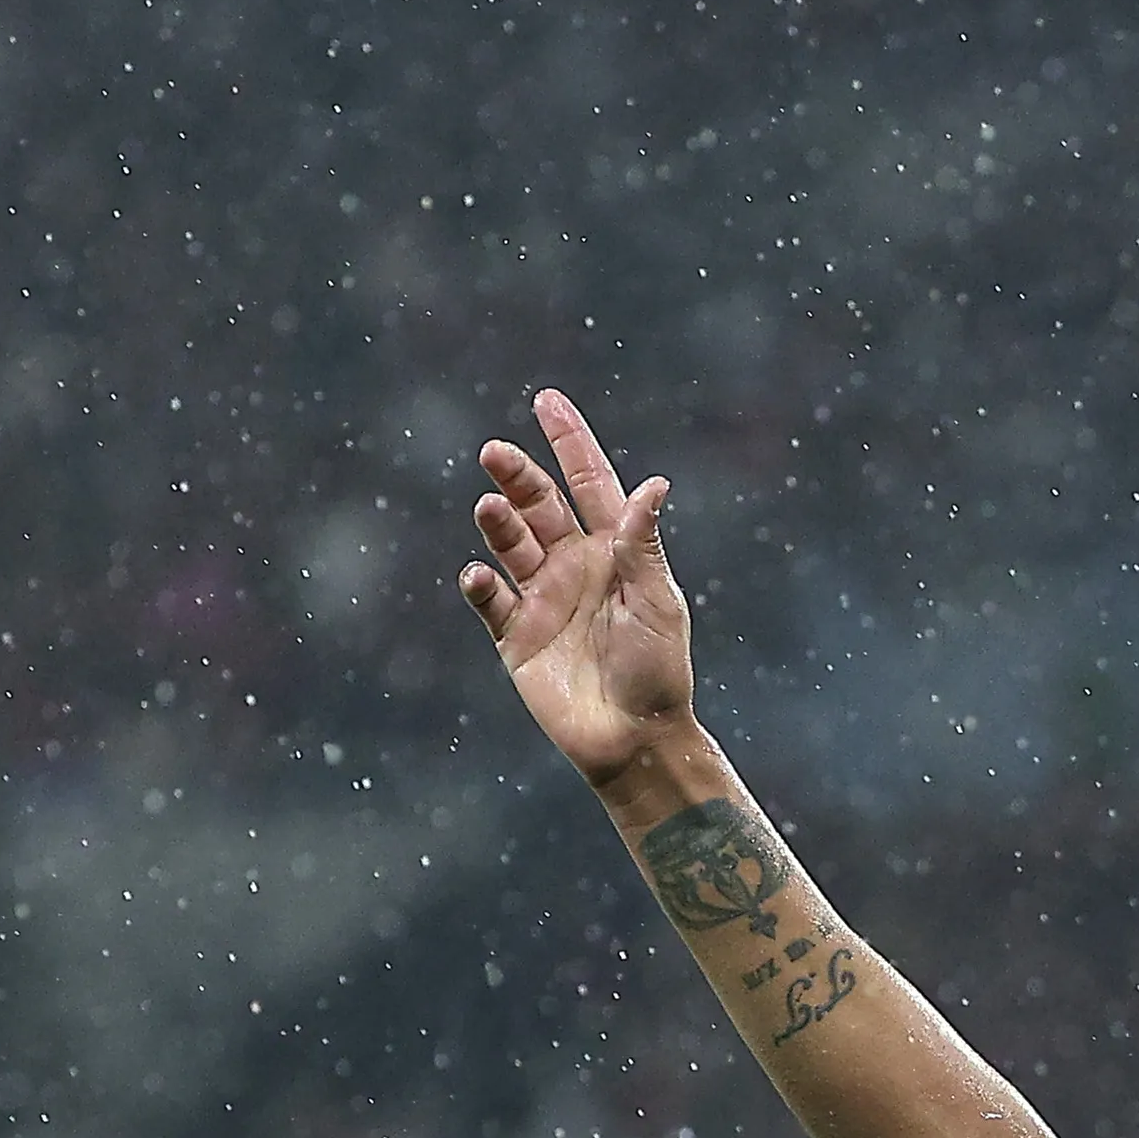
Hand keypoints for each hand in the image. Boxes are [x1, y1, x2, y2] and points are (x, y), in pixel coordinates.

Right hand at [461, 388, 700, 789]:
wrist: (634, 738)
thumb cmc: (658, 670)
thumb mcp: (657, 602)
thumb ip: (642, 546)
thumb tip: (654, 484)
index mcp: (613, 550)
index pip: (588, 482)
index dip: (569, 441)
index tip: (546, 399)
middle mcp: (573, 565)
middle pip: (539, 505)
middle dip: (517, 476)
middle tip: (496, 453)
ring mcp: (542, 598)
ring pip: (510, 543)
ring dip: (498, 522)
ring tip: (490, 507)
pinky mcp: (515, 636)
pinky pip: (489, 600)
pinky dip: (481, 584)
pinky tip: (481, 575)